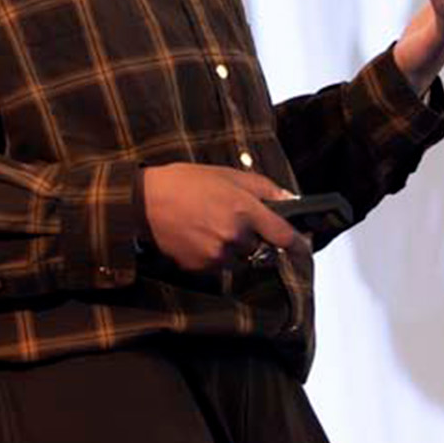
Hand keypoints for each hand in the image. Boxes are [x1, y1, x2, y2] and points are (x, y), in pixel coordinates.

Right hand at [140, 164, 310, 271]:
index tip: (300, 244)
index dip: (296, 241)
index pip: (284, 235)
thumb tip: (289, 198)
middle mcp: (235, 236)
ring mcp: (217, 255)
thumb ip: (261, 187)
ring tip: (210, 228)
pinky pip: (218, 266)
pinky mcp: (201, 268)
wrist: (143, 203)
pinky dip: (214, 255)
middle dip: (253, 238)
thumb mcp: (225, 174)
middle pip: (260, 248)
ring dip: (233, 249)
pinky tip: (197, 237)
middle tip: (232, 221)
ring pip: (239, 259)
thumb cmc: (183, 182)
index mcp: (245, 210)